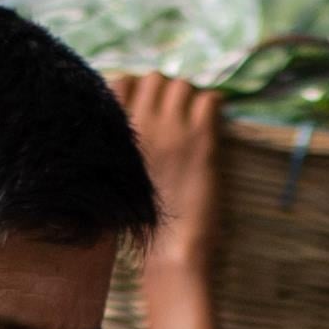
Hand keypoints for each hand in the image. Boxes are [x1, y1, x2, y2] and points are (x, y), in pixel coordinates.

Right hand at [116, 72, 226, 259]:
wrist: (170, 250)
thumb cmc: (141, 224)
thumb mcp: (117, 178)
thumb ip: (120, 147)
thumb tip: (132, 126)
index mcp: (116, 133)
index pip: (121, 82)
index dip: (136, 89)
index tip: (147, 105)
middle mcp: (141, 123)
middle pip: (154, 78)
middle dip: (165, 91)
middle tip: (176, 114)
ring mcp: (172, 128)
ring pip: (182, 85)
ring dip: (189, 98)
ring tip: (194, 121)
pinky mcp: (201, 139)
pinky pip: (210, 100)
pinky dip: (212, 107)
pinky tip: (212, 126)